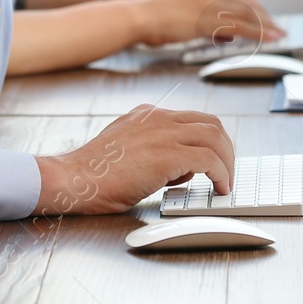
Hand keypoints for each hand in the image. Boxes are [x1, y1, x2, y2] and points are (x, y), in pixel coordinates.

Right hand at [34, 106, 234, 214]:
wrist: (75, 179)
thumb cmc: (94, 174)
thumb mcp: (126, 150)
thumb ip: (154, 152)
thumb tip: (182, 168)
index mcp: (147, 114)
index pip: (192, 119)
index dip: (210, 140)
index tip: (215, 160)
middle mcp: (158, 117)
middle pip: (211, 123)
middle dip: (226, 149)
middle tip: (227, 172)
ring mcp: (163, 133)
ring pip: (215, 137)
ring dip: (227, 162)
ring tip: (225, 183)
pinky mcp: (167, 155)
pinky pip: (209, 160)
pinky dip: (221, 174)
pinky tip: (219, 188)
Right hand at [125, 0, 281, 47]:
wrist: (138, 14)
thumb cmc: (153, 17)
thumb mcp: (183, 12)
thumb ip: (205, 19)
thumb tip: (226, 34)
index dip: (252, 6)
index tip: (263, 15)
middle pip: (246, 0)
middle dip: (263, 14)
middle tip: (277, 26)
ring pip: (247, 13)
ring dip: (266, 25)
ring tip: (280, 34)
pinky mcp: (210, 15)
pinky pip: (242, 26)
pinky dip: (260, 33)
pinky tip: (270, 39)